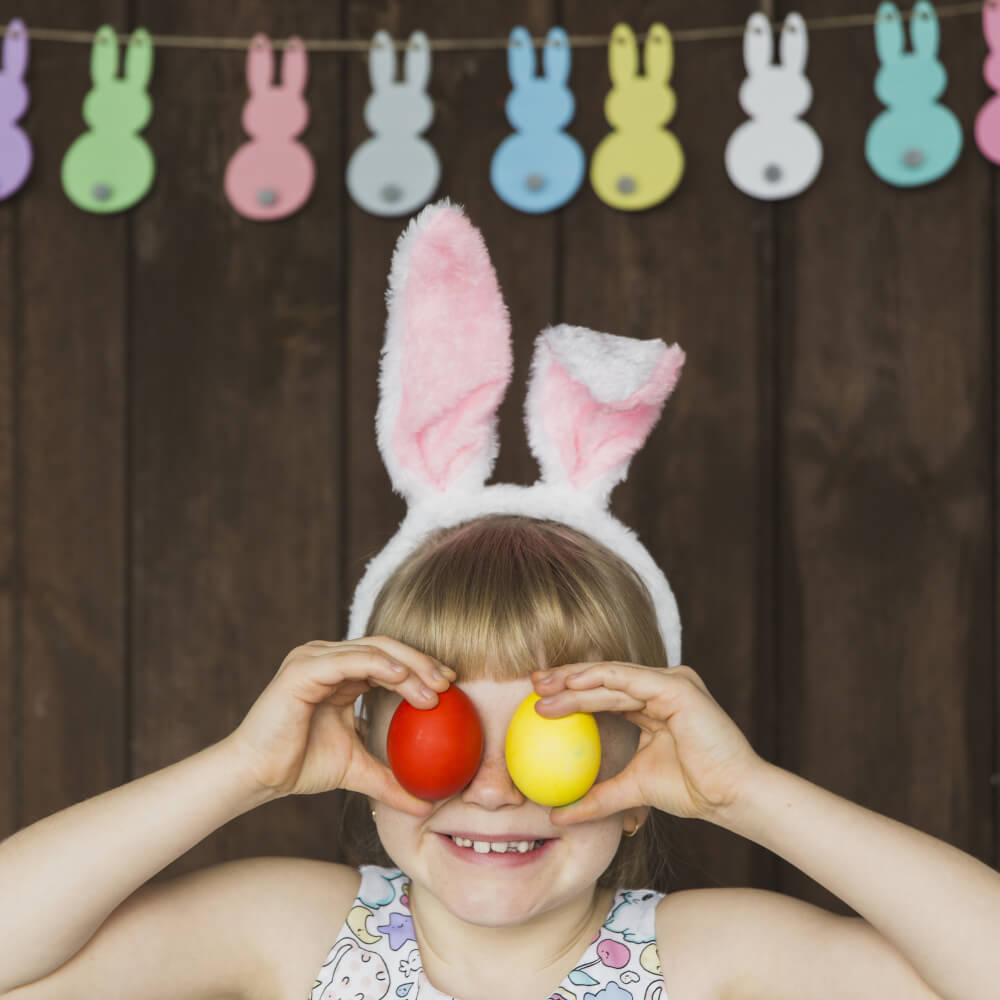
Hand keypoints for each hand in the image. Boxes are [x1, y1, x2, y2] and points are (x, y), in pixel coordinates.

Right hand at [224, 636, 454, 813]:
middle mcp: (328, 659)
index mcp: (341, 674)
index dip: (421, 668)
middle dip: (421, 662)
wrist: (258, 777)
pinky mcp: (302, 669)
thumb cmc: (300, 766)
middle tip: (449, 684)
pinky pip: (348, 660)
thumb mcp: (358, 770)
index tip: (451, 687)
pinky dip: (378, 665)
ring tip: (432, 690)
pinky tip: (402, 677)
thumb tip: (428, 804)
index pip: (389, 660)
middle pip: (386, 648)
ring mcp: (314, 659)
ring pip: (373, 650)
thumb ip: (391, 779)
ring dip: (407, 666)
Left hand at [530, 661, 765, 824]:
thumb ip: (597, 797)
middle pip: (604, 680)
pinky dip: (599, 678)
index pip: (604, 694)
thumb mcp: (632, 790)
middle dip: (565, 680)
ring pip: (612, 677)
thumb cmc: (692, 790)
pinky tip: (572, 683)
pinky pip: (629, 678)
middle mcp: (661, 688)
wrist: (730, 797)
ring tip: (543, 687)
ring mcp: (670, 683)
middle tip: (532, 684)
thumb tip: (557, 813)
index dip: (569, 694)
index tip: (536, 703)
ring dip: (574, 680)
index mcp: (652, 705)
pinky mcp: (677, 686)